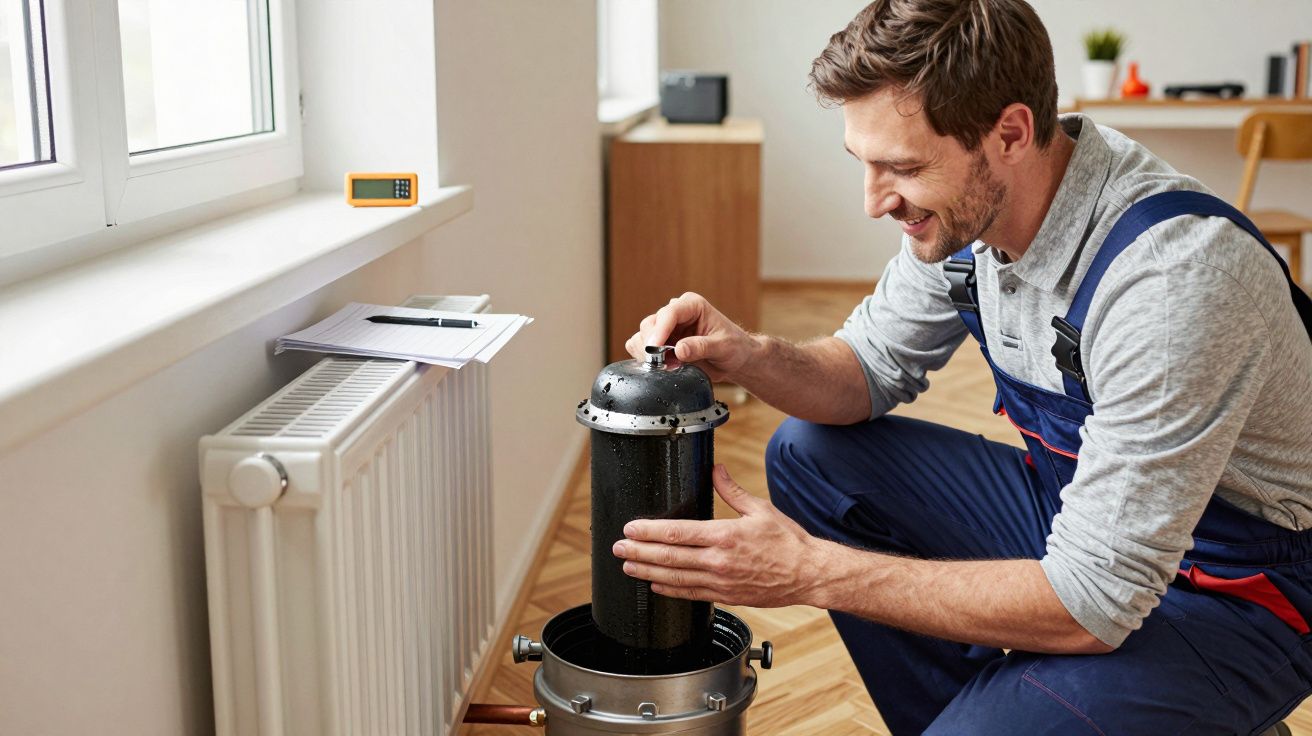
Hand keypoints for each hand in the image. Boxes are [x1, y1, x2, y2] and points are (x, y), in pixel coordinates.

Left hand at [612, 464, 827, 607]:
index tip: (631, 528)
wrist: (808, 573)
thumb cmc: (787, 541)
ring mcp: (721, 582)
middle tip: (618, 549)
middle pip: (669, 558)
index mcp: (725, 535)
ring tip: (628, 567)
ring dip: (648, 573)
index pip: (677, 533)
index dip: (649, 531)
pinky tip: (656, 586)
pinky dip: (670, 591)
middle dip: (639, 552)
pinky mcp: (726, 596)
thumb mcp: (760, 509)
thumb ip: (731, 491)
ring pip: (676, 578)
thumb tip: (715, 469)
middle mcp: (720, 561)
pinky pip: (692, 594)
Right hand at [625, 292, 758, 380]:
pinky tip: (662, 368)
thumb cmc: (733, 347)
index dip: (659, 331)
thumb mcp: (723, 347)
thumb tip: (679, 350)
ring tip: (669, 367)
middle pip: (649, 324)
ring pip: (641, 337)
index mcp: (692, 306)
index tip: (654, 349)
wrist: (734, 359)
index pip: (669, 313)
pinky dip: (644, 360)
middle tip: (663, 365)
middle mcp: (675, 313)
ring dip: (648, 355)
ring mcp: (665, 328)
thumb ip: (701, 347)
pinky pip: (640, 349)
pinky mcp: (659, 343)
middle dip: (652, 346)